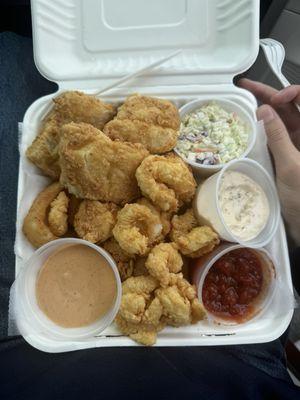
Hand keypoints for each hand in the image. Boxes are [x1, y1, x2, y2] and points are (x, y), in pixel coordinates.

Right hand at [239, 79, 299, 243]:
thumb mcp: (291, 165)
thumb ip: (278, 137)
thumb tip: (264, 110)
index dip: (290, 93)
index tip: (272, 99)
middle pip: (289, 106)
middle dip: (268, 94)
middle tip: (243, 87)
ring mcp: (294, 144)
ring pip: (279, 119)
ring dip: (262, 109)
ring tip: (241, 100)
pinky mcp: (283, 154)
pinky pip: (272, 136)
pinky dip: (260, 129)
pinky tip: (247, 124)